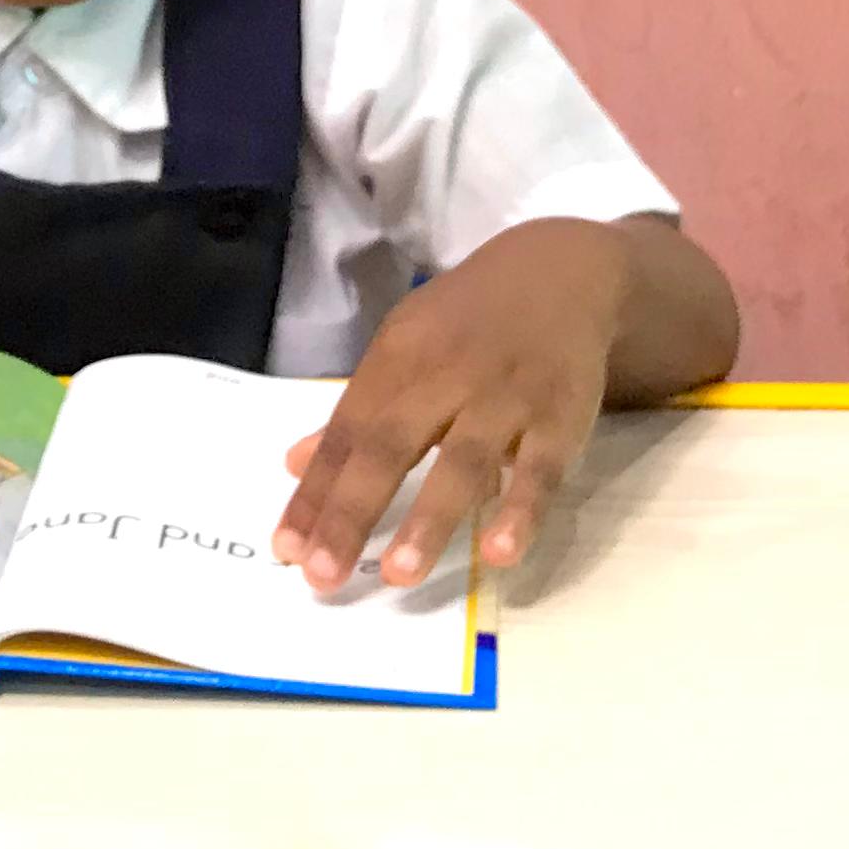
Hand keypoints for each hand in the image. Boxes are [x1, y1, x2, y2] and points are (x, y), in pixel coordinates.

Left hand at [269, 217, 635, 594]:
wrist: (562, 272)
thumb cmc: (468, 321)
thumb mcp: (405, 346)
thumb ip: (357, 409)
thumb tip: (295, 464)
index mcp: (399, 358)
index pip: (346, 431)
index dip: (315, 491)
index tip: (286, 548)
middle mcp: (446, 375)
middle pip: (390, 446)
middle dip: (352, 512)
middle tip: (321, 576)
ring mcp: (505, 396)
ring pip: (462, 462)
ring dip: (428, 519)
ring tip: (397, 576)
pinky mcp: (560, 417)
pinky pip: (540, 470)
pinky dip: (519, 511)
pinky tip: (498, 554)